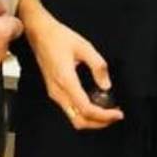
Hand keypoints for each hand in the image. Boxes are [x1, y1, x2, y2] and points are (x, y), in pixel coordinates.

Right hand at [25, 12, 123, 130]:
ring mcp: (54, 93)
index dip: (103, 116)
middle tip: (115, 116)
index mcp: (65, 80)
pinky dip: (84, 113)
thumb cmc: (58, 37)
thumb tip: (106, 85)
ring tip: (107, 112)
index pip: (86, 109)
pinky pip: (70, 110)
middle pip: (79, 121)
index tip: (117, 113)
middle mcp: (58, 91)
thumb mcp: (84, 46)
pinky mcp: (54, 91)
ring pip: (73, 117)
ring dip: (91, 120)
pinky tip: (95, 104)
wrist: (39, 33)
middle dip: (99, 123)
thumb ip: (97, 65)